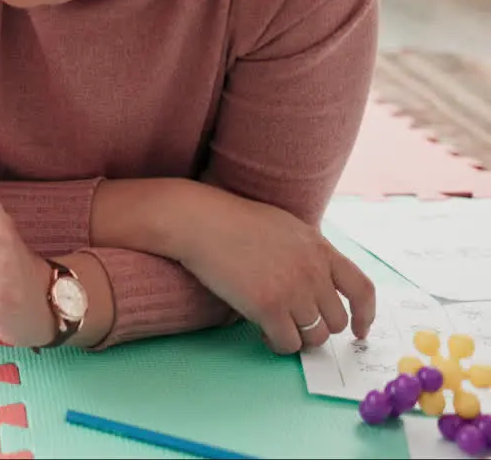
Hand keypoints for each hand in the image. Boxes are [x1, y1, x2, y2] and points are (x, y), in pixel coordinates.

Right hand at [176, 187, 375, 354]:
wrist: (200, 221)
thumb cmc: (233, 221)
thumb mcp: (286, 226)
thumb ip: (308, 252)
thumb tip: (316, 278)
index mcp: (320, 248)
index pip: (362, 289)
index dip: (365, 315)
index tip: (359, 330)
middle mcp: (313, 270)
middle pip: (336, 320)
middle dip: (319, 328)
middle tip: (296, 325)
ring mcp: (292, 289)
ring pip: (314, 336)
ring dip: (299, 338)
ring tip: (277, 328)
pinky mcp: (267, 306)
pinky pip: (287, 343)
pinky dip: (278, 344)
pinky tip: (263, 332)